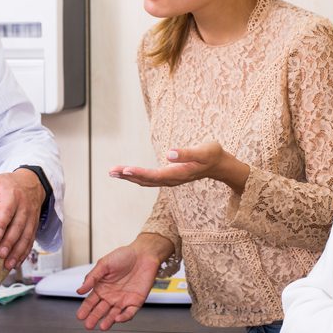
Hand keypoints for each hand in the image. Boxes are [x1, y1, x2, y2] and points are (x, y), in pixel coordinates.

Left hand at [0, 169, 44, 269]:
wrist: (32, 183)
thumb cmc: (8, 184)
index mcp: (12, 196)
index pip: (8, 210)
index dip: (2, 222)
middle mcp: (24, 207)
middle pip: (18, 226)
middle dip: (10, 241)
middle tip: (0, 254)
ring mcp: (31, 217)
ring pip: (26, 236)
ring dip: (18, 251)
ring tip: (9, 264)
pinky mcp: (34, 225)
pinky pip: (31, 240)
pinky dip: (25, 253)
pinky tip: (17, 263)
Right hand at [76, 234, 172, 330]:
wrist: (143, 254)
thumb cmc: (124, 256)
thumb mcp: (103, 264)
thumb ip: (92, 278)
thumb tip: (79, 290)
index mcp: (101, 287)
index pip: (91, 302)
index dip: (85, 309)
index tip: (80, 316)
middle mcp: (111, 296)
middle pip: (100, 310)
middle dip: (94, 318)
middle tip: (88, 325)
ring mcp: (123, 300)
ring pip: (114, 314)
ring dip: (108, 321)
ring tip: (102, 327)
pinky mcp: (136, 301)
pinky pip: (129, 312)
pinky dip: (124, 317)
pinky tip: (118, 318)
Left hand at [109, 141, 249, 193]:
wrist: (221, 165)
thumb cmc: (213, 155)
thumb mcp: (204, 151)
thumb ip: (186, 153)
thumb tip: (168, 154)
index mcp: (179, 173)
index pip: (156, 175)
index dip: (140, 173)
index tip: (126, 170)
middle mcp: (173, 179)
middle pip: (146, 180)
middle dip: (128, 176)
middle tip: (111, 171)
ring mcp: (171, 180)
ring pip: (146, 181)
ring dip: (129, 177)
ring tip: (113, 172)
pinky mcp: (169, 177)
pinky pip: (149, 179)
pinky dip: (136, 176)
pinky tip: (127, 174)